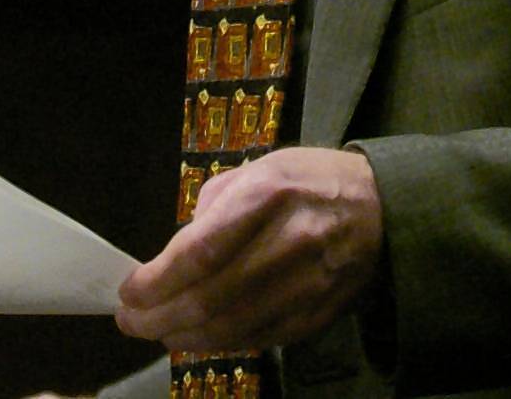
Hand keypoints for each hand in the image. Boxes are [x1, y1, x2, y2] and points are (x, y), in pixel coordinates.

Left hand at [115, 147, 382, 352]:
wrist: (382, 208)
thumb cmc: (311, 180)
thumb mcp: (261, 168)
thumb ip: (216, 207)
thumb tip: (178, 252)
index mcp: (268, 195)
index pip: (200, 251)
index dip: (157, 279)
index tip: (128, 291)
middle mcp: (287, 243)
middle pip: (210, 298)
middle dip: (159, 316)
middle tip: (131, 320)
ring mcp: (305, 285)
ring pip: (231, 328)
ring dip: (184, 336)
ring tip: (159, 331)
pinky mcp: (316, 316)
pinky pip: (257, 340)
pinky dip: (221, 343)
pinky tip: (198, 336)